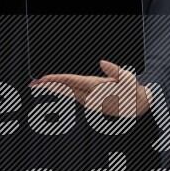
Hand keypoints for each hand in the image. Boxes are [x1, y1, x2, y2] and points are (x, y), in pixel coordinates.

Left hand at [29, 59, 151, 116]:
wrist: (137, 107)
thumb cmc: (132, 90)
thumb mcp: (128, 77)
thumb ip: (115, 70)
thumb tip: (102, 63)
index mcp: (97, 89)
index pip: (72, 82)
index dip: (57, 80)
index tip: (44, 79)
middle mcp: (90, 97)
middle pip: (65, 89)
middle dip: (48, 86)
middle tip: (32, 84)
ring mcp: (89, 102)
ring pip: (66, 93)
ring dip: (53, 89)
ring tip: (38, 85)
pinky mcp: (90, 103)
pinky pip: (71, 96)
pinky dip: (61, 91)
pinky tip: (55, 88)